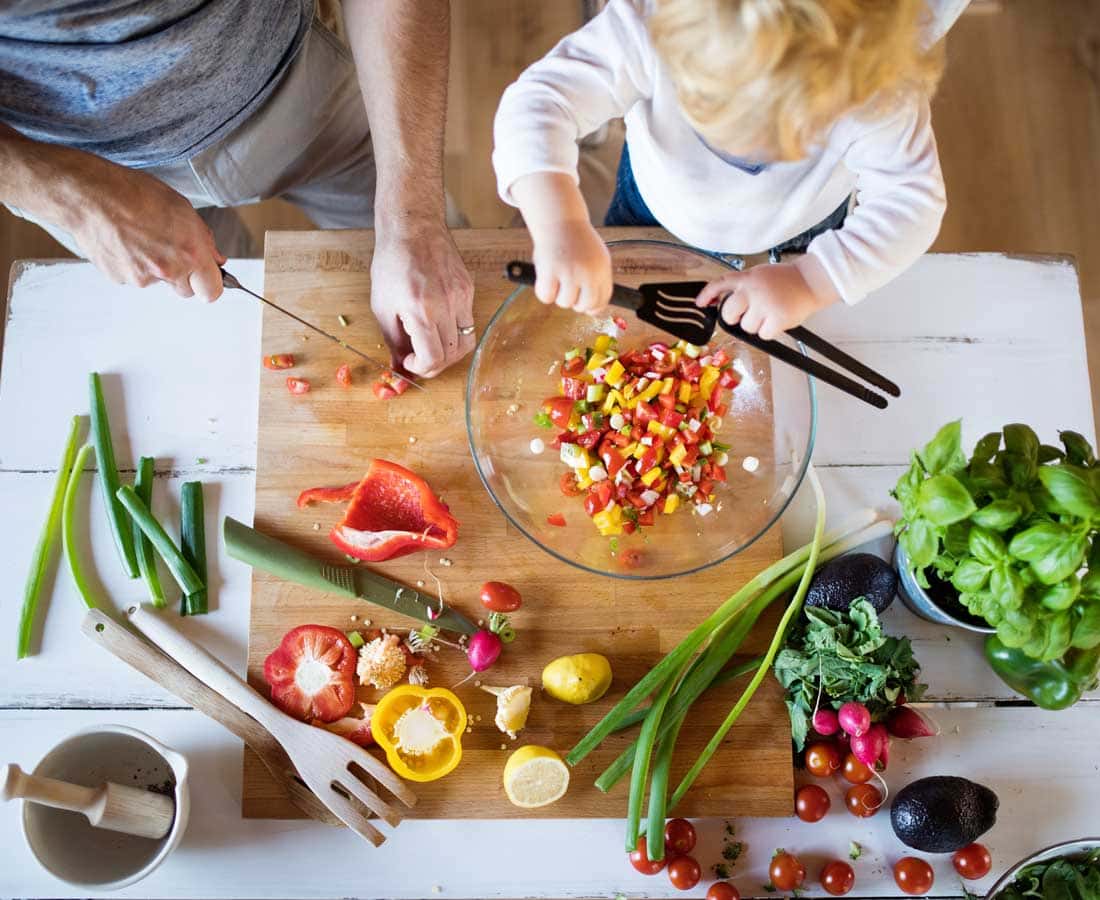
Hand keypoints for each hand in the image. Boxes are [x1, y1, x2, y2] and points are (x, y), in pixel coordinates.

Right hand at [64, 156, 225, 300]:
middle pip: (186, 291)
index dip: (209, 284)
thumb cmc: (134, 193)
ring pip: (158, 282)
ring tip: (140, 238)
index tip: (205, 277)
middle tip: (169, 249)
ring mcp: (143, 278)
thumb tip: (215, 259)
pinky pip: (135, 277)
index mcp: (191, 252)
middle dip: (183, 276)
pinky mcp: (121, 279)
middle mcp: (169, 270)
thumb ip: (203, 239)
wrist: (89, 195)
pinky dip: (132, 264)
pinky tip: (125, 241)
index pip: (212, 291)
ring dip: (155, 268)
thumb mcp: (181, 208)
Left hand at [369, 225, 474, 377]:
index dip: (421, 368)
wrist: (413, 228)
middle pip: (452, 355)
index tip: (411, 362)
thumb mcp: (383, 306)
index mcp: (421, 311)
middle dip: (435, 364)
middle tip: (420, 359)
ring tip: (432, 345)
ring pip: (466, 342)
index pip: (433, 358)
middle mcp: (447, 306)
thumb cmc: (392, 263)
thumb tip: (399, 368)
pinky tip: (438, 323)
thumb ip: (393, 341)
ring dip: (449, 352)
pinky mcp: (469, 289)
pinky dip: (454, 331)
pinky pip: (468, 322)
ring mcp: (462, 297)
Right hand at [528, 218, 612, 313]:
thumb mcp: (596, 257)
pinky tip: (545, 278)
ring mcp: (569, 272)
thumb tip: (593, 311)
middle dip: (575, 303)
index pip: (602, 300)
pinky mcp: (550, 270)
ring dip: (558, 295)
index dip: (593, 307)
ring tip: (556, 278)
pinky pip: (546, 296)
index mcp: (602, 269)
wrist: (559, 219)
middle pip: (584, 305)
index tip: (586, 307)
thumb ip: (596, 281)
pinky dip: (543, 292)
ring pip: (565, 303)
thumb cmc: (576, 240)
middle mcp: (588, 272)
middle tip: (568, 291)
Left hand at [695, 260, 838, 340]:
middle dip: (735, 318)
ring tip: (769, 312)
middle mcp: (753, 291)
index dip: (706, 294)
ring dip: (756, 324)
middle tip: (749, 313)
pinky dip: (769, 331)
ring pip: (746, 327)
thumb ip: (741, 286)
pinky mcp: (777, 319)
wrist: (811, 281)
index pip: (719, 284)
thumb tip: (719, 301)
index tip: (700, 303)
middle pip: (728, 314)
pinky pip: (762, 335)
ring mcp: (765, 305)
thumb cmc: (786, 280)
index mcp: (747, 278)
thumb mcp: (759, 274)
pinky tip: (777, 319)